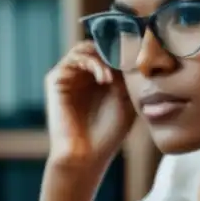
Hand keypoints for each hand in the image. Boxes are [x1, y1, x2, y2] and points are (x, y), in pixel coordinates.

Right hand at [45, 41, 136, 170]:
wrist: (86, 155)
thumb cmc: (108, 133)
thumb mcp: (126, 98)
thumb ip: (127, 73)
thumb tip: (131, 47)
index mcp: (96, 78)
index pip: (109, 50)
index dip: (125, 48)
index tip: (143, 54)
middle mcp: (80, 74)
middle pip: (97, 45)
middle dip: (115, 49)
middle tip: (130, 59)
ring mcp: (68, 76)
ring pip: (86, 48)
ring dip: (105, 56)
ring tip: (116, 76)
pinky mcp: (56, 80)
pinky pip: (75, 58)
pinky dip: (93, 63)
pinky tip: (105, 79)